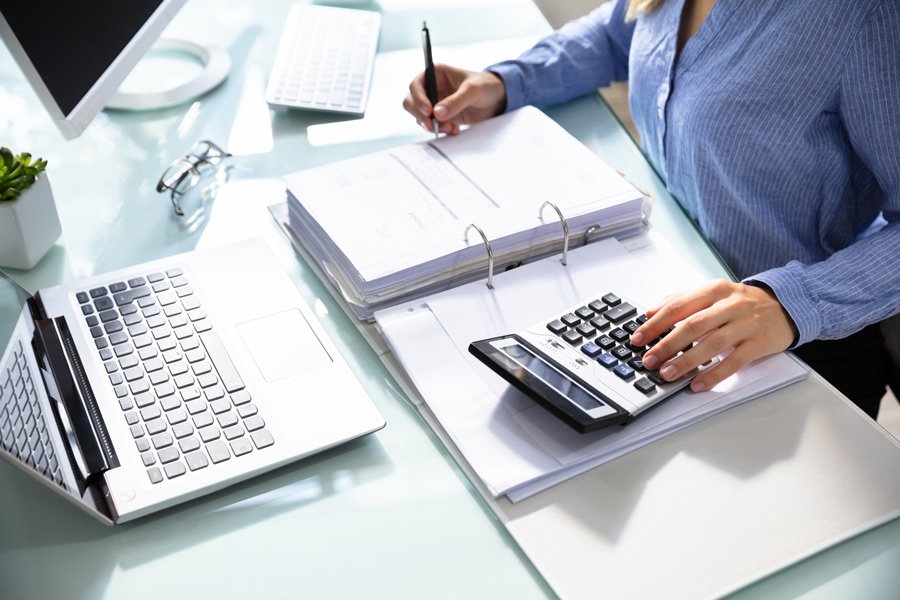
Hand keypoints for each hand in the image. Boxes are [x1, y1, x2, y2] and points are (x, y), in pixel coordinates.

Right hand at [403, 64, 506, 134]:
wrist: (497, 99)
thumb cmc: (486, 86)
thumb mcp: (472, 91)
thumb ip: (455, 101)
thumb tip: (436, 113)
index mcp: (436, 73)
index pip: (416, 85)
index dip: (418, 98)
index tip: (428, 111)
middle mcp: (432, 87)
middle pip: (412, 102)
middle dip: (421, 116)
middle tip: (433, 126)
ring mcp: (435, 103)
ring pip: (421, 117)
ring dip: (432, 125)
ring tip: (450, 128)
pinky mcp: (442, 116)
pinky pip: (432, 126)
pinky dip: (441, 130)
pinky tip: (455, 130)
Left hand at [630, 280, 797, 391]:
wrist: (787, 305)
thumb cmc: (743, 302)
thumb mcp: (713, 294)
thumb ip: (682, 300)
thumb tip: (650, 312)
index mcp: (714, 290)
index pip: (678, 306)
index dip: (656, 324)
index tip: (638, 338)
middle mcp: (730, 304)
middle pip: (693, 325)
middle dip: (667, 345)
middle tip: (649, 360)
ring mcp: (746, 324)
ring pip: (712, 344)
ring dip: (687, 361)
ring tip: (668, 374)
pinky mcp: (760, 343)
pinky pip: (734, 362)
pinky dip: (714, 375)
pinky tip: (698, 384)